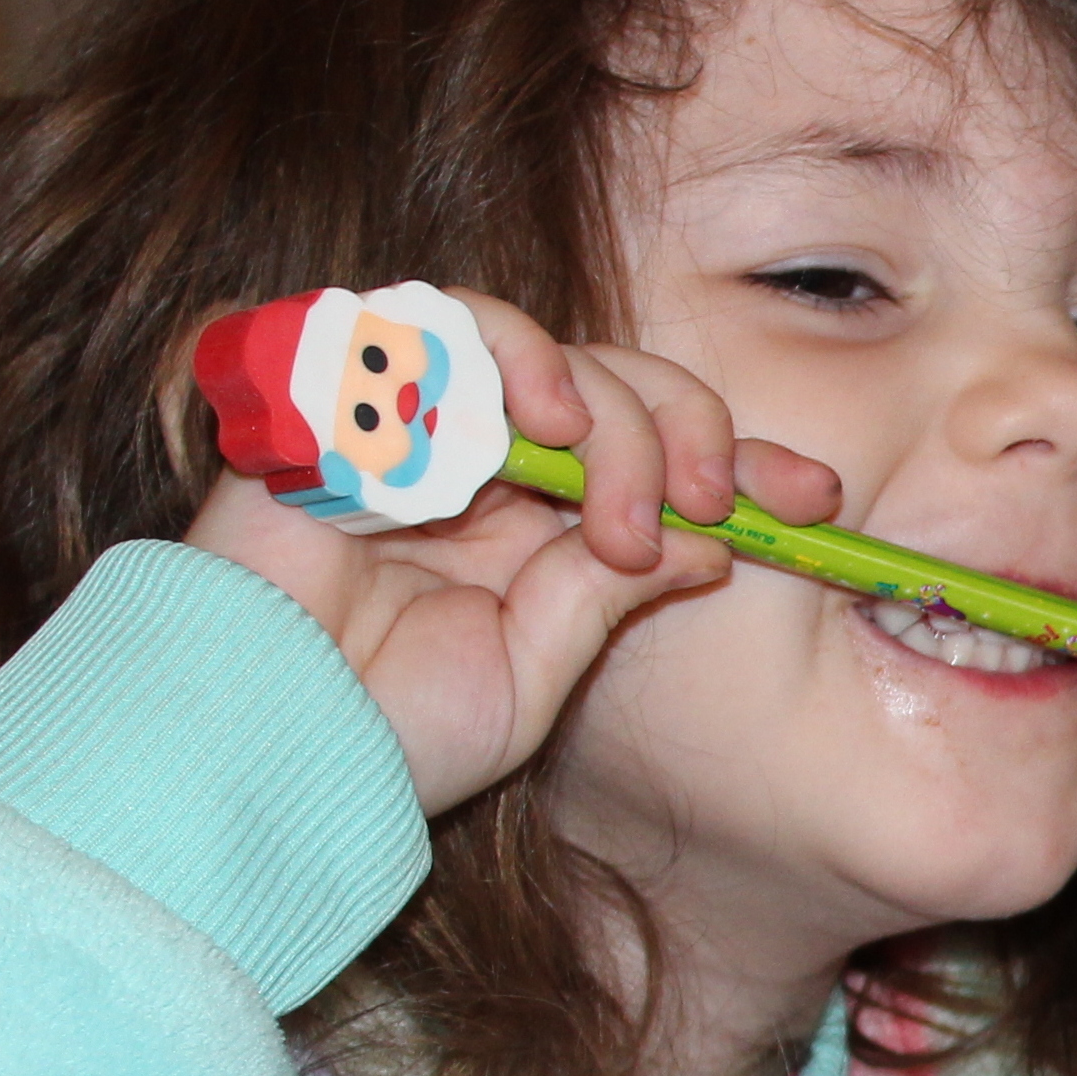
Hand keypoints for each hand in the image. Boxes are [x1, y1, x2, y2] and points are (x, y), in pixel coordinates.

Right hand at [181, 288, 841, 815]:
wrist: (264, 752)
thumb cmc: (387, 735)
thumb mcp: (535, 677)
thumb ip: (608, 598)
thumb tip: (710, 546)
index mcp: (527, 527)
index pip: (646, 456)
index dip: (737, 460)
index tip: (812, 500)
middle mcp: (470, 464)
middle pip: (598, 378)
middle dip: (676, 426)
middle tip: (704, 502)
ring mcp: (397, 426)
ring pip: (512, 334)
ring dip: (586, 389)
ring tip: (609, 476)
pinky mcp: (320, 404)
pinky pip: (398, 323)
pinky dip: (475, 354)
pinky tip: (518, 426)